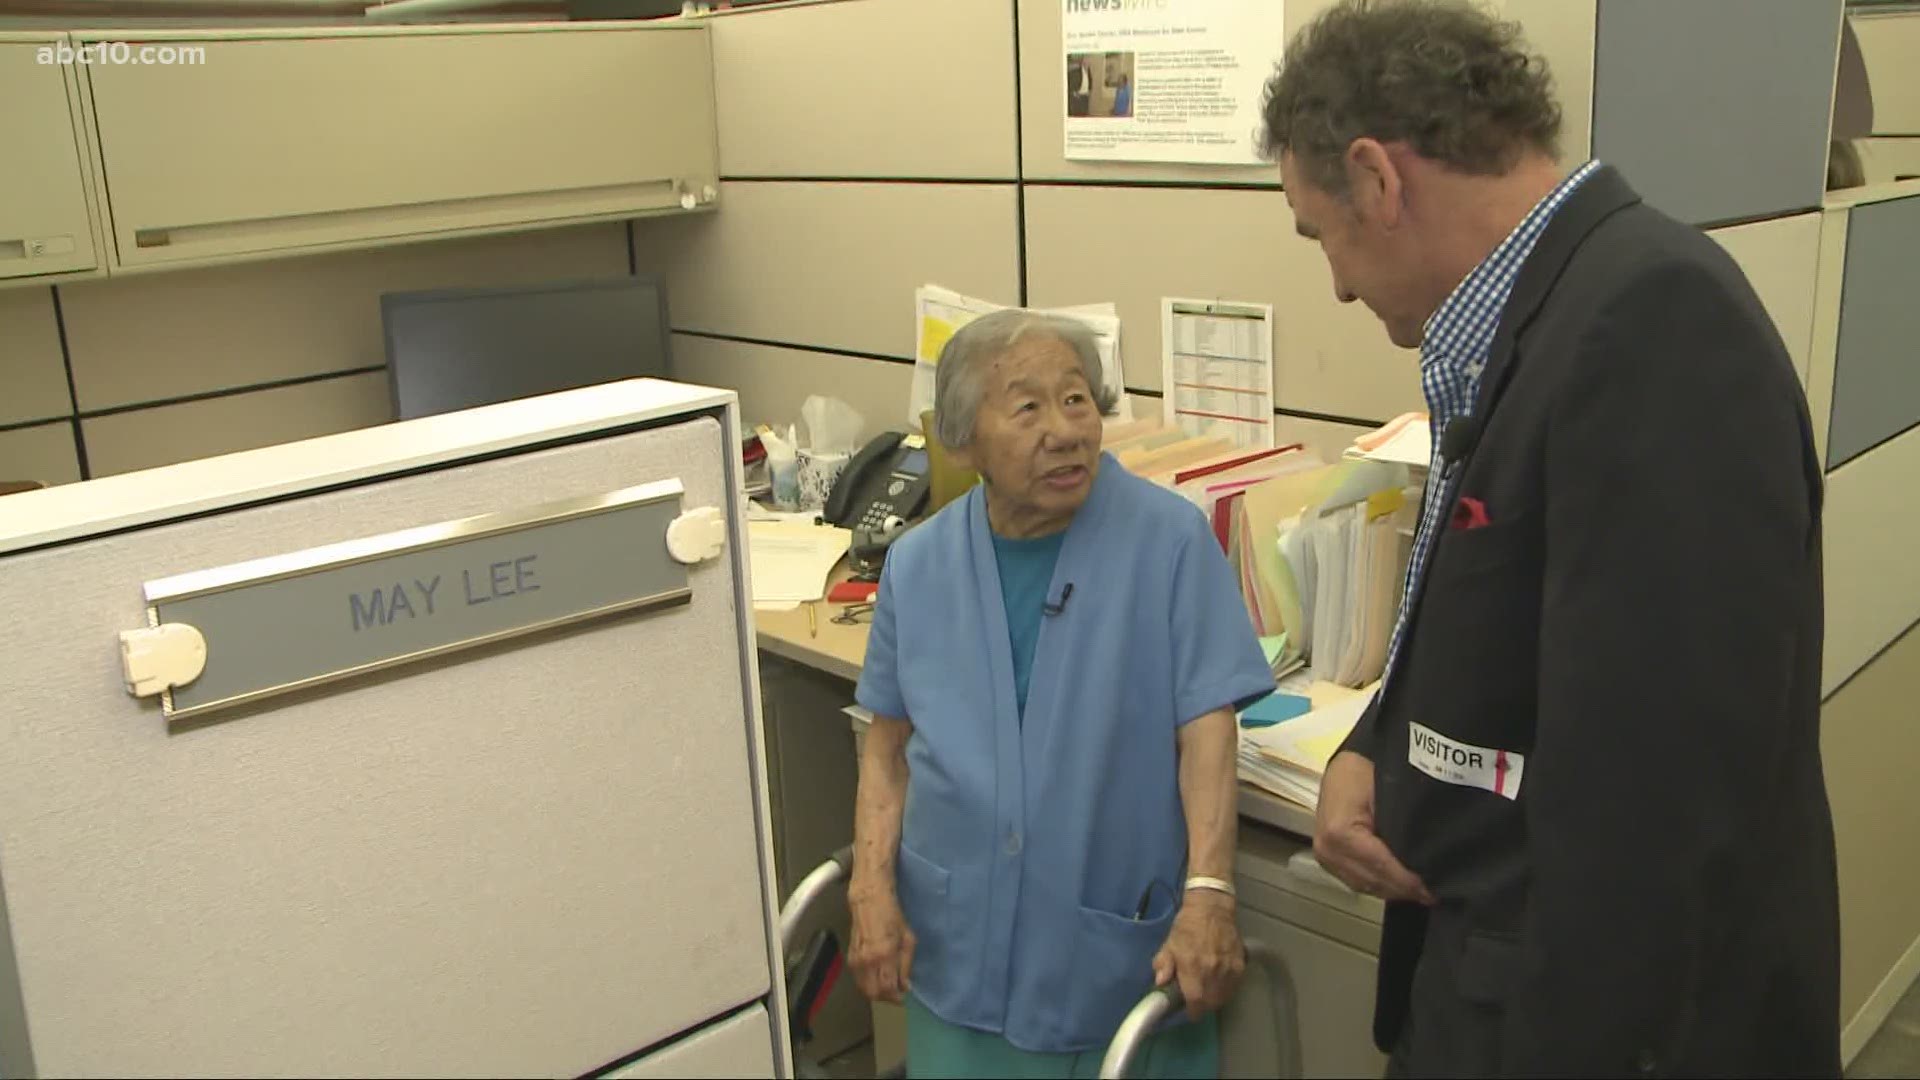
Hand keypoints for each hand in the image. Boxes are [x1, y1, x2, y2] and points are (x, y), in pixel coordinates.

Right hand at [847, 884, 915, 1003]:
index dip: (896, 997)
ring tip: (888, 985)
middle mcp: (867, 961)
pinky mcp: (849, 958)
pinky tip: (878, 977)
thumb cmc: (893, 917)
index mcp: (884, 955)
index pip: (887, 988)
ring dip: (877, 991)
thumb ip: (906, 965)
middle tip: (896, 993)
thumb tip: (905, 986)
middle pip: (874, 993)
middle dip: (886, 998)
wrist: (869, 901)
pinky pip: (859, 980)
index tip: (904, 996)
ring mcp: (856, 961)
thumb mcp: (908, 939)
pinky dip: (869, 983)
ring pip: (864, 989)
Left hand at [1151, 890, 1243, 1017]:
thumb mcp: (1170, 943)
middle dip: (1203, 1006)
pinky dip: (1226, 990)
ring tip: (1207, 994)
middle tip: (1196, 1002)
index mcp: (1192, 966)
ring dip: (1215, 1000)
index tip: (1189, 1012)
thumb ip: (1164, 964)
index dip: (1192, 1011)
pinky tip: (1219, 984)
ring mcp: (1229, 968)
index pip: (1195, 1000)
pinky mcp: (1240, 964)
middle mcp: (1213, 970)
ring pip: (1224, 996)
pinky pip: (1234, 986)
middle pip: (1211, 1002)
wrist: (1212, 907)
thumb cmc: (1187, 925)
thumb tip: (1160, 982)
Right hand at [1314, 751, 1435, 904]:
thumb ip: (1402, 830)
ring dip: (1393, 889)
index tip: (1436, 891)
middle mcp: (1327, 850)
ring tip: (1422, 890)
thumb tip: (1425, 860)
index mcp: (1339, 833)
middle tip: (1435, 893)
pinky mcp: (1328, 858)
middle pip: (1372, 882)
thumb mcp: (1389, 795)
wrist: (1348, 762)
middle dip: (1404, 889)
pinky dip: (1380, 883)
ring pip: (1366, 886)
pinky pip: (1358, 880)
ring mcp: (1324, 856)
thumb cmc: (1369, 770)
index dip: (1409, 882)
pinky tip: (1401, 883)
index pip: (1381, 867)